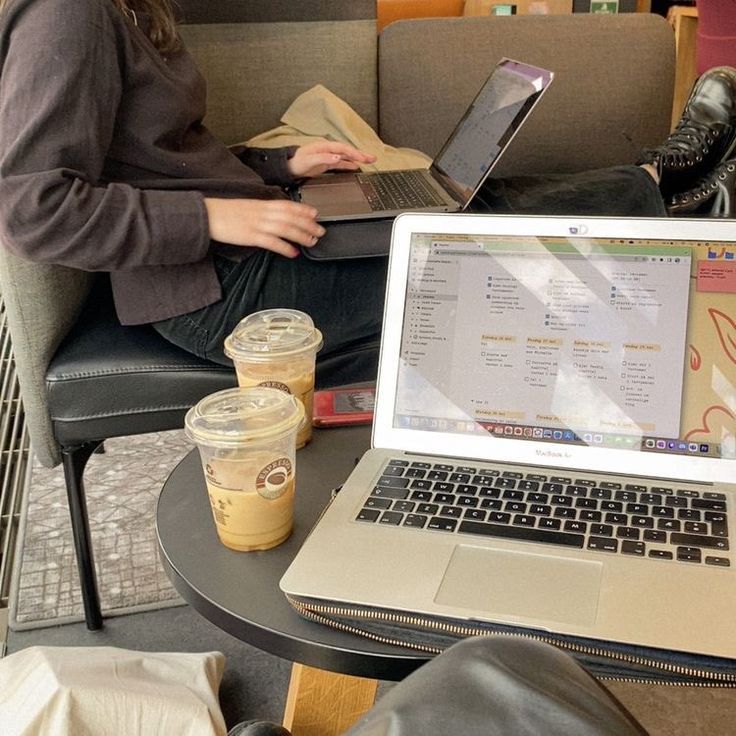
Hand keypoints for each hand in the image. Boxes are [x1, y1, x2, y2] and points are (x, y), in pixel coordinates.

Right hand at [204, 198, 324, 257]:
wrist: (207, 215)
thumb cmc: (225, 212)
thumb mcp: (247, 207)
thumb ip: (262, 211)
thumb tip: (276, 218)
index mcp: (261, 204)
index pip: (287, 205)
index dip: (303, 209)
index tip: (315, 213)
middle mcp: (262, 212)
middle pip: (291, 217)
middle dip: (308, 224)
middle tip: (320, 231)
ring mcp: (257, 224)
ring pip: (286, 228)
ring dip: (301, 235)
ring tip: (312, 241)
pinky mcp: (251, 236)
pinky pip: (272, 242)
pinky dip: (285, 247)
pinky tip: (294, 252)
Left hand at [287, 140, 376, 178]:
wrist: (289, 168)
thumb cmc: (297, 162)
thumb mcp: (309, 160)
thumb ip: (324, 158)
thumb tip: (337, 158)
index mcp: (324, 146)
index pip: (343, 149)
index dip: (354, 153)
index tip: (363, 158)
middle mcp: (328, 150)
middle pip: (347, 151)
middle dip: (360, 154)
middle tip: (372, 158)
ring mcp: (328, 156)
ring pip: (346, 156)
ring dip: (357, 158)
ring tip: (369, 161)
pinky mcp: (327, 163)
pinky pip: (341, 163)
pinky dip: (349, 164)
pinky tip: (356, 166)